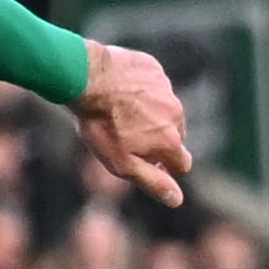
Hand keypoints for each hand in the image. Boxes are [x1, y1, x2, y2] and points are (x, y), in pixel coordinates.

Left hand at [74, 42, 191, 205]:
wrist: (85, 78)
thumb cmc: (100, 124)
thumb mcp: (122, 163)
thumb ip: (152, 181)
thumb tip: (177, 199)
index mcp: (170, 140)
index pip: (183, 163)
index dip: (168, 169)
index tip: (153, 166)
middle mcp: (175, 113)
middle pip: (175, 135)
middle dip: (158, 140)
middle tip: (128, 138)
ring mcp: (166, 89)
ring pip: (164, 108)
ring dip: (150, 114)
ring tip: (120, 113)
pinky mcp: (154, 69)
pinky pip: (153, 85)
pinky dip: (141, 91)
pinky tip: (119, 91)